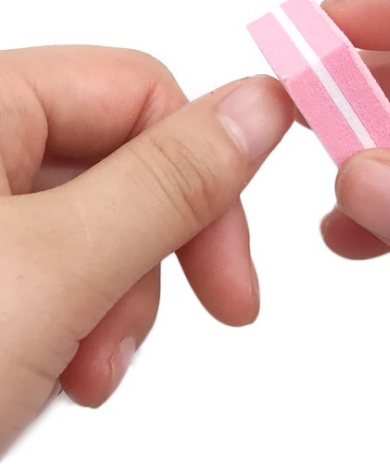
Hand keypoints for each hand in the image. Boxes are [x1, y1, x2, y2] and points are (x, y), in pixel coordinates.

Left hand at [0, 47, 292, 452]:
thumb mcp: (55, 272)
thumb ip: (173, 180)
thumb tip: (265, 102)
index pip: (140, 90)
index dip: (204, 170)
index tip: (234, 267)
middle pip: (125, 161)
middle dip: (156, 253)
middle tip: (156, 333)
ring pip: (103, 224)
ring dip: (117, 300)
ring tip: (80, 372)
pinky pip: (67, 267)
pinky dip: (80, 323)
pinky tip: (50, 374)